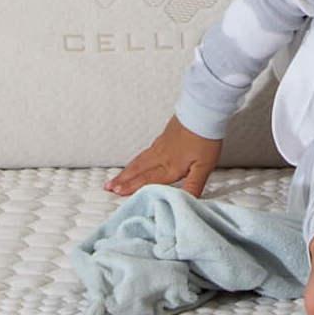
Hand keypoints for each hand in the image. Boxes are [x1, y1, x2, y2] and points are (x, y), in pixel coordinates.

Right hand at [106, 115, 221, 196]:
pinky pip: (146, 151)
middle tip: (108, 187)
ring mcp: (161, 145)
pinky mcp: (164, 136)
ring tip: (117, 177)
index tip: (117, 192)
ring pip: (140, 160)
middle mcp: (161, 157)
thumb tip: (186, 202)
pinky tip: (138, 159)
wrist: (202, 112)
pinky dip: (137, 159)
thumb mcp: (204, 167)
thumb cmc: (205, 139)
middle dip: (123, 180)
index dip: (132, 187)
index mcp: (169, 167)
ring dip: (127, 170)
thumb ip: (193, 185)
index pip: (147, 180)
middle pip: (138, 170)